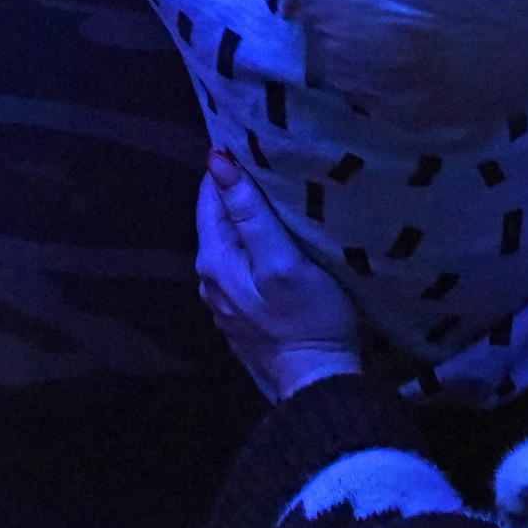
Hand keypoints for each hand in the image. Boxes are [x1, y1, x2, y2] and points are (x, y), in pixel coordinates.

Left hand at [196, 148, 364, 402]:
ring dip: (249, 219)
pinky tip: (279, 242)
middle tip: (271, 161)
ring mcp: (224, 300)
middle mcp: (209, 278)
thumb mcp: (283, 260)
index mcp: (214, 258)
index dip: (230, 167)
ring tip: (279, 194)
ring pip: (232, 243)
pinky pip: (243, 266)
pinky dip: (256, 247)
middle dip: (239, 190)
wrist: (318, 385)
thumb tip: (218, 161)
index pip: (211, 195)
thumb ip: (251, 213)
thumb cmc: (309, 318)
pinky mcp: (243, 315)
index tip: (255, 142)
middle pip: (219, 219)